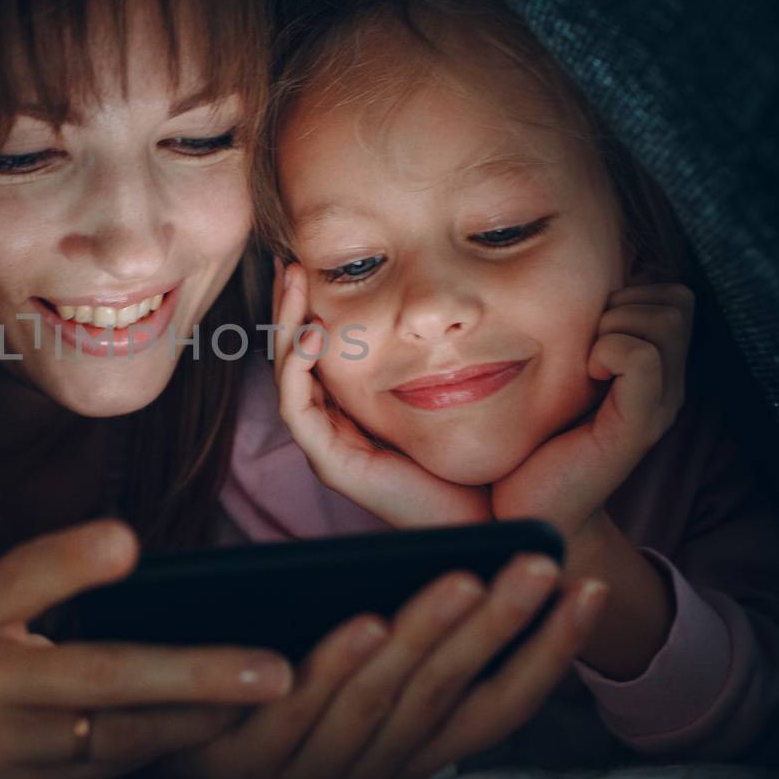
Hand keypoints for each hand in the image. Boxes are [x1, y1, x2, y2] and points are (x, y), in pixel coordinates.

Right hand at [0, 520, 292, 778]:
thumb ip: (39, 599)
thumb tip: (155, 576)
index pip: (18, 577)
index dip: (70, 560)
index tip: (126, 541)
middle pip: (95, 672)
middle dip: (191, 671)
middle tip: (268, 669)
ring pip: (114, 733)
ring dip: (197, 719)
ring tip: (264, 700)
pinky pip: (105, 770)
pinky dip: (163, 749)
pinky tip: (212, 734)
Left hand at [160, 557, 608, 778]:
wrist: (147, 726)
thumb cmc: (258, 676)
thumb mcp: (339, 657)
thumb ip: (396, 631)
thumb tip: (472, 565)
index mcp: (399, 759)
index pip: (493, 713)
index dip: (546, 654)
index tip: (586, 587)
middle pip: (446, 703)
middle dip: (499, 630)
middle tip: (537, 566)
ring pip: (382, 706)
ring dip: (428, 639)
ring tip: (466, 579)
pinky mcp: (243, 772)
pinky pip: (299, 716)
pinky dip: (338, 667)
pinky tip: (367, 622)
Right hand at [273, 261, 491, 527]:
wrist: (492, 519)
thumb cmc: (480, 455)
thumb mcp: (455, 387)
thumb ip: (442, 350)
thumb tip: (450, 296)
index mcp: (355, 408)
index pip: (316, 349)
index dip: (307, 305)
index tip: (310, 260)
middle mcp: (335, 425)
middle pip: (293, 356)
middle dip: (287, 306)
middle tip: (289, 259)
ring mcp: (329, 446)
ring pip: (287, 376)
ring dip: (285, 326)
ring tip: (293, 282)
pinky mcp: (334, 464)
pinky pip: (299, 410)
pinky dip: (299, 370)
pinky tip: (313, 335)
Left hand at [491, 283, 693, 541]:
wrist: (531, 509)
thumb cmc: (535, 438)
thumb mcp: (560, 372)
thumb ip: (579, 334)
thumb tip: (566, 279)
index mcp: (654, 371)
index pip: (672, 294)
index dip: (630, 293)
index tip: (589, 328)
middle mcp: (668, 387)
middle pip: (675, 301)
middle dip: (625, 303)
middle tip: (586, 343)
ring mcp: (658, 408)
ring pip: (663, 320)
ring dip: (615, 324)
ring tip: (585, 361)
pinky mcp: (637, 428)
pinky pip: (641, 358)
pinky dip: (610, 351)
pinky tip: (587, 374)